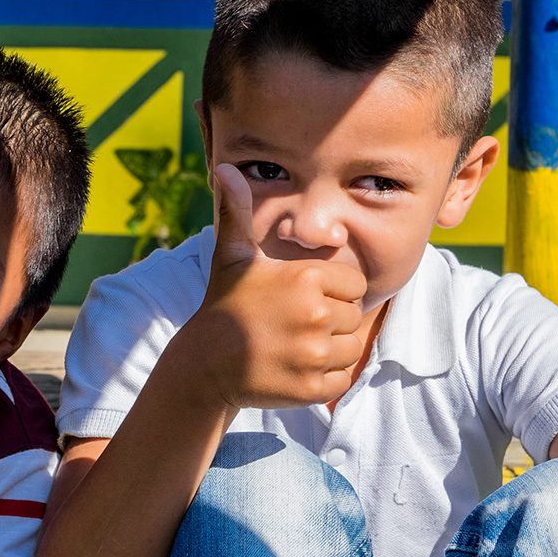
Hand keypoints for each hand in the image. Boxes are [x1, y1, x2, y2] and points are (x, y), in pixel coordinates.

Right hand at [176, 163, 366, 410]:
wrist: (204, 366)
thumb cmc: (225, 306)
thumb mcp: (232, 256)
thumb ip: (237, 211)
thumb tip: (225, 168)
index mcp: (306, 278)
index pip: (351, 285)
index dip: (329, 292)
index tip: (297, 300)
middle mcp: (315, 315)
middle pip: (353, 318)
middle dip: (329, 322)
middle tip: (291, 326)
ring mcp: (314, 355)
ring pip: (350, 349)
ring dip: (328, 351)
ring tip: (293, 347)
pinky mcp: (313, 388)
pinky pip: (341, 380)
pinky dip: (323, 379)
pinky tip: (294, 369)